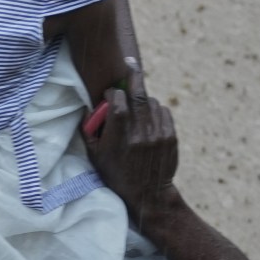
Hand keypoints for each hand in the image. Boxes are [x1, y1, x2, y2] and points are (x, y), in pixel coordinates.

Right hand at [81, 64, 179, 209]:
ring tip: (137, 108)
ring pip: (151, 102)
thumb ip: (90, 131)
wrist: (147, 195)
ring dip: (143, 100)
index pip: (118, 102)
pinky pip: (164, 111)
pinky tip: (149, 117)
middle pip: (137, 95)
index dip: (114, 94)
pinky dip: (156, 109)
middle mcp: (139, 133)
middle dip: (133, 77)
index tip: (111, 94)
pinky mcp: (170, 136)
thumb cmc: (116, 175)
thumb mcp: (95, 157)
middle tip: (130, 64)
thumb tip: (89, 109)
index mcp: (119, 137)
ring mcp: (157, 134)